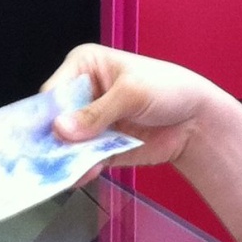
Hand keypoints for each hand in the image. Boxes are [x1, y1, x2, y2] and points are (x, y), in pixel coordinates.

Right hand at [45, 44, 230, 171]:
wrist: (198, 121)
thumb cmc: (169, 89)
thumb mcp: (131, 93)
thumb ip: (96, 113)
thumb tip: (61, 129)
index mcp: (85, 67)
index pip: (54, 91)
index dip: (46, 113)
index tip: (42, 133)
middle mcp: (84, 94)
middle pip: (55, 119)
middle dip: (52, 139)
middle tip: (43, 157)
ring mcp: (91, 124)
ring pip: (66, 144)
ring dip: (64, 158)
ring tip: (61, 171)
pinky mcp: (101, 148)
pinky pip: (83, 160)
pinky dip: (81, 169)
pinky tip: (82, 175)